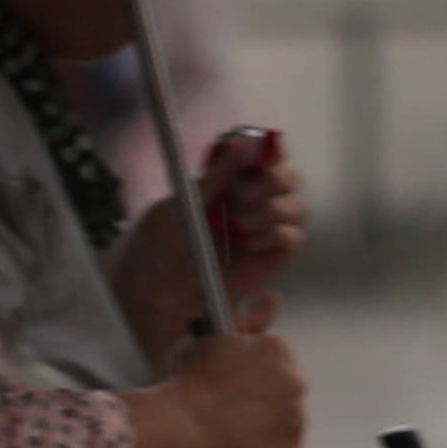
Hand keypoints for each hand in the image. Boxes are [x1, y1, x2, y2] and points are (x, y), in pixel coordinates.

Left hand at [107, 125, 307, 353]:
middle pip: (284, 178)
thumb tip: (244, 143)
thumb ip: (213, 179)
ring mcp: (258, 233)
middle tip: (243, 195)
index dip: (267, 151)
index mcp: (221, 187)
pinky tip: (250, 244)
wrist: (152, 304)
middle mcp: (245, 206)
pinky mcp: (268, 261)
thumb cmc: (153, 255)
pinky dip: (278, 235)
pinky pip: (291, 239)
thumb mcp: (175, 209)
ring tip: (239, 225)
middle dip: (272, 180)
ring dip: (272, 209)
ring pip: (294, 207)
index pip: (258, 159)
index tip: (263, 152)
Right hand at [122, 326, 302, 447]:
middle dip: (257, 403)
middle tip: (221, 412)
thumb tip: (272, 300)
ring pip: (282, 427)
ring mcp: (296, 422)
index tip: (224, 387)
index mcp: (278, 351)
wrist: (176, 430)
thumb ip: (245, 321)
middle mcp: (296, 383)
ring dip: (260, 431)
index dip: (245, 377)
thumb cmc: (185, 386)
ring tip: (224, 435)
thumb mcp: (208, 341)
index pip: (271, 362)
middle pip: (280, 395)